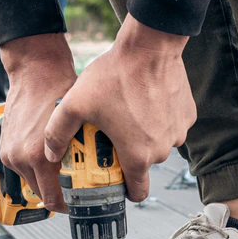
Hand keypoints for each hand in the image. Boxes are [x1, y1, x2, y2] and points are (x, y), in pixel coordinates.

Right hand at [0, 33, 76, 211]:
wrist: (35, 71)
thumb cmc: (58, 90)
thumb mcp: (78, 126)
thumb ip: (82, 154)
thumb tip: (99, 175)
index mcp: (38, 157)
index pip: (52, 200)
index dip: (67, 206)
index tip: (78, 204)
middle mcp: (20, 158)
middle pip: (42, 194)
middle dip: (59, 193)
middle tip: (77, 188)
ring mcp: (10, 154)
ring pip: (32, 180)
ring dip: (47, 179)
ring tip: (64, 170)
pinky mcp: (5, 148)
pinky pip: (23, 167)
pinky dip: (35, 167)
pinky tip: (50, 156)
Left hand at [43, 14, 194, 202]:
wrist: (150, 45)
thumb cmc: (116, 75)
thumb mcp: (74, 104)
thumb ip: (57, 133)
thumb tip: (50, 154)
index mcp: (138, 155)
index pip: (137, 193)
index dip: (124, 191)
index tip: (114, 181)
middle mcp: (162, 149)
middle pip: (144, 164)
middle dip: (128, 155)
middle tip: (111, 136)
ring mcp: (178, 131)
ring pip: (157, 144)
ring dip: (144, 136)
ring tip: (127, 114)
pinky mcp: (187, 115)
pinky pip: (170, 125)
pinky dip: (158, 119)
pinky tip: (144, 102)